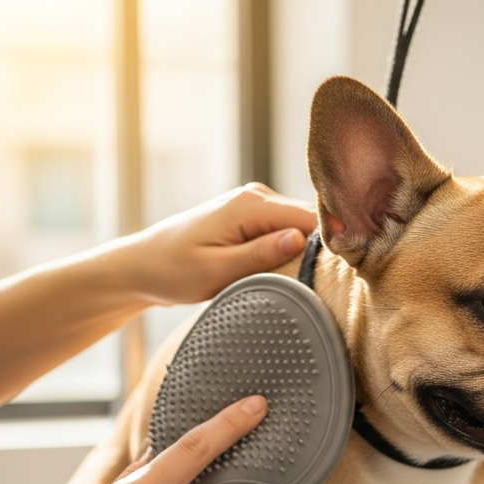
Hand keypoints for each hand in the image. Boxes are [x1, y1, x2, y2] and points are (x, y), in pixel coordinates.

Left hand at [112, 183, 317, 305]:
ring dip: (304, 254)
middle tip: (325, 287)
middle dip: (319, 251)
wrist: (142, 265)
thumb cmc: (172, 271)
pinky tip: (289, 273)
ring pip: (300, 228)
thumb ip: (260, 255)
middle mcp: (257, 196)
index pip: (311, 219)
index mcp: (251, 205)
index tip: (342, 275)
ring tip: (306, 283)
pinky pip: (285, 232)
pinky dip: (290, 252)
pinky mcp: (252, 218)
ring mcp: (255, 205)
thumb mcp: (216, 271)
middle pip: (310, 222)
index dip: (331, 245)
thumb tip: (300, 240)